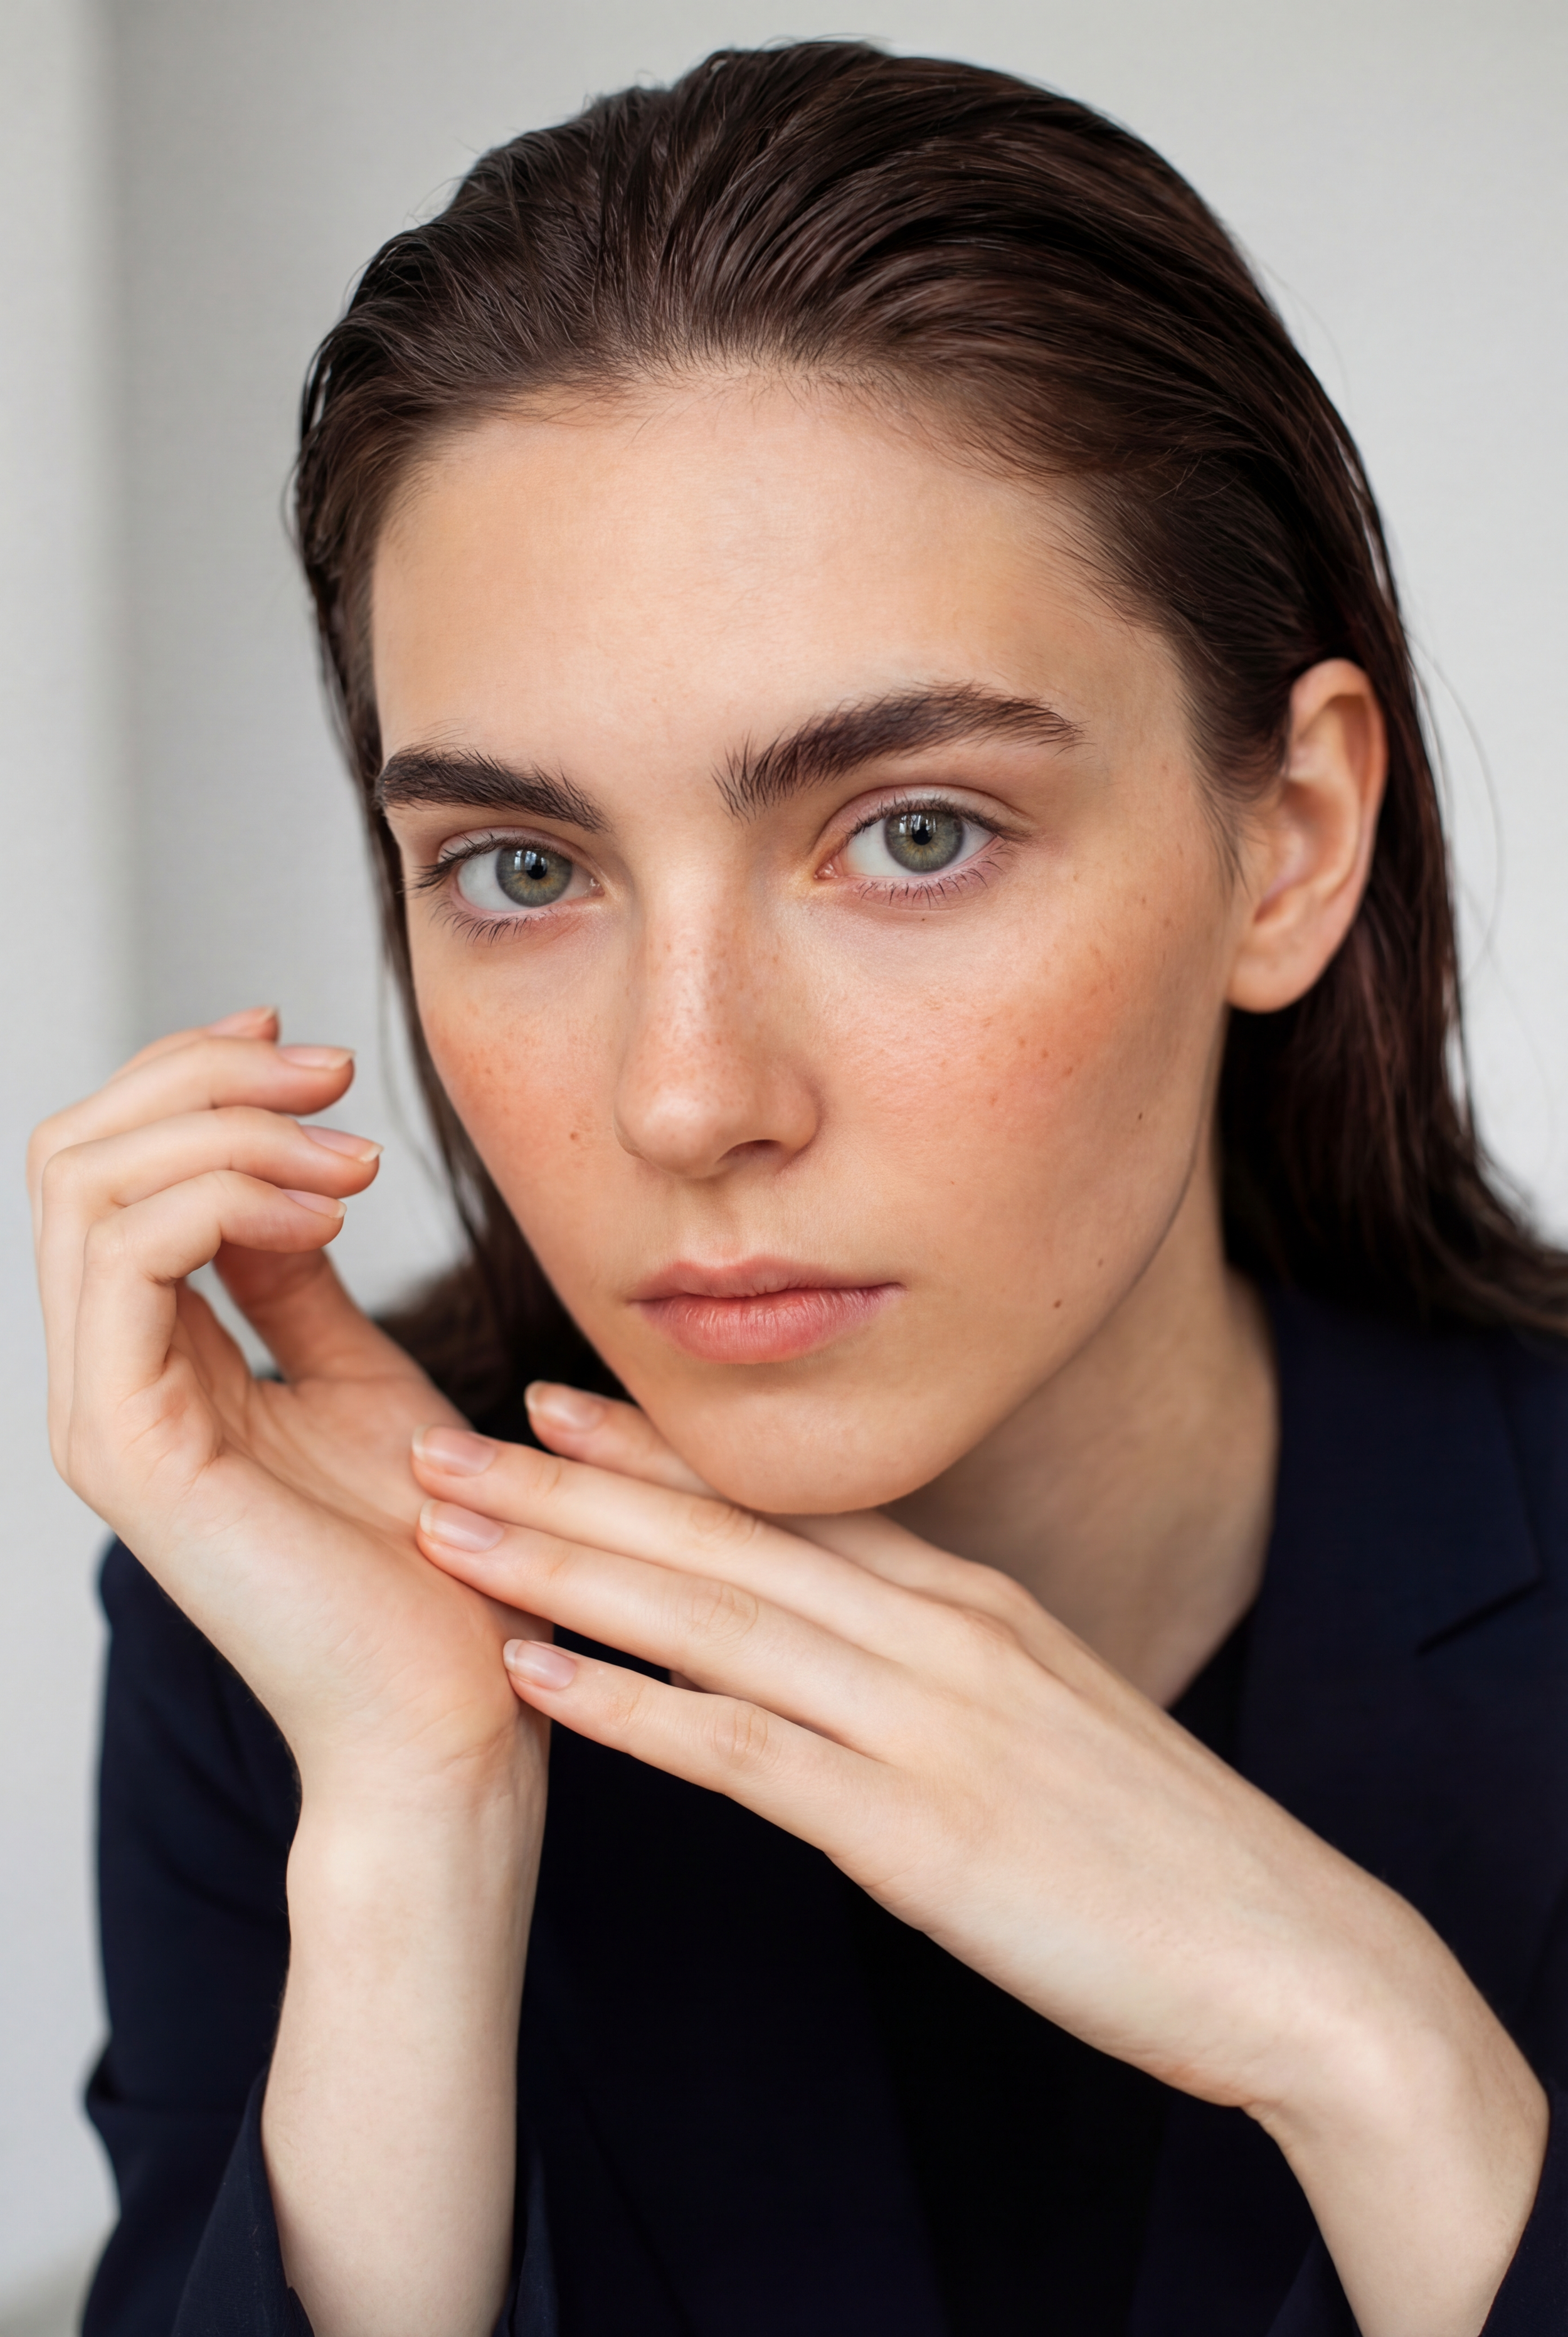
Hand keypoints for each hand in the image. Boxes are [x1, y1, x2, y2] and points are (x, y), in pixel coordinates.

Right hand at [30, 1007, 537, 1799]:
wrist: (453, 1707)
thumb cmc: (430, 1557)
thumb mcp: (359, 1372)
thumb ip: (296, 1278)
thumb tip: (281, 1172)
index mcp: (150, 1357)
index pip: (110, 1168)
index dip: (191, 1079)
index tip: (306, 1048)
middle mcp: (104, 1378)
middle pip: (76, 1153)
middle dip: (199, 1079)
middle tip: (327, 1074)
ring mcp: (103, 1412)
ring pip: (87, 1186)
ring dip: (227, 1130)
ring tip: (350, 1157)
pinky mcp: (132, 1446)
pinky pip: (129, 1259)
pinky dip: (224, 1194)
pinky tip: (329, 1208)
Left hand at [411, 1390, 1547, 2336]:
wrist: (1289, 1947)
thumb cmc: (1162, 1848)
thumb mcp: (1043, 1716)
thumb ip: (936, 1671)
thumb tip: (837, 1650)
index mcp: (965, 1605)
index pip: (781, 1505)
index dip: (655, 1453)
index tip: (550, 1404)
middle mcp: (935, 1634)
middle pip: (720, 1540)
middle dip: (569, 1488)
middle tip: (443, 1443)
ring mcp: (926, 1723)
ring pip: (712, 1617)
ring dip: (568, 1569)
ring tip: (449, 1529)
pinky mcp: (917, 1829)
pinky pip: (746, 1753)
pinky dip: (633, 1707)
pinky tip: (538, 1677)